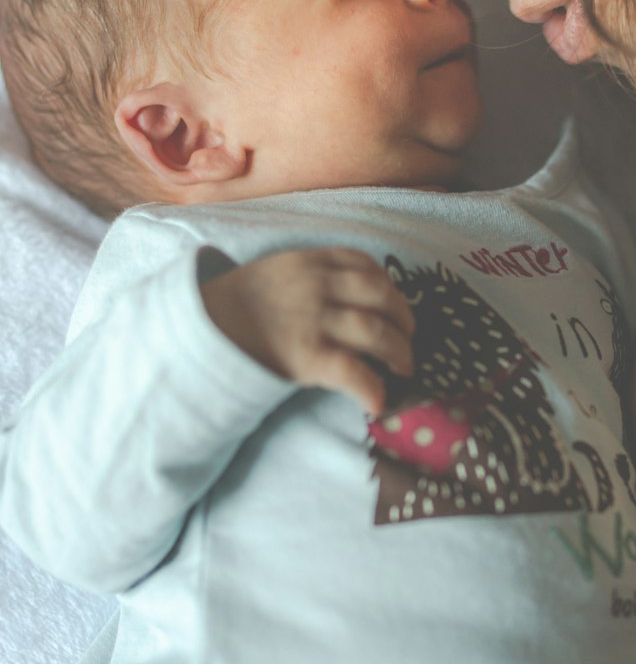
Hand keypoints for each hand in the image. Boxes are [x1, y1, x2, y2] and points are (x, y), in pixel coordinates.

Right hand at [200, 248, 415, 413]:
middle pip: (381, 296)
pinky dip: (373, 389)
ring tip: (404, 368)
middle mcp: (317, 286)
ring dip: (400, 353)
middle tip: (408, 339)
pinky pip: (355, 371)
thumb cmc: (235, 308)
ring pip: (377, 332)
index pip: (365, 265)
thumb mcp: (274, 272)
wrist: (199, 331)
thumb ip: (310, 275)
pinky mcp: (307, 356)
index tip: (395, 304)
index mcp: (309, 261)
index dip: (389, 286)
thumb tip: (349, 295)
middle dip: (404, 319)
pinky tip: (379, 403)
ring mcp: (314, 320)